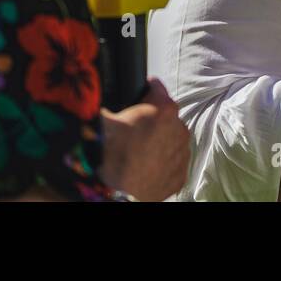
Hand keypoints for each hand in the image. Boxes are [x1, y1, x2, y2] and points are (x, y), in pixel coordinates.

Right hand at [99, 78, 190, 200]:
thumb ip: (112, 101)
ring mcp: (182, 154)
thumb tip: (98, 91)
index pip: (157, 88)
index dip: (147, 89)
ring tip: (140, 152)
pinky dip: (164, 164)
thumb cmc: (107, 153)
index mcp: (164, 108)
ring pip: (173, 141)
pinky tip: (148, 167)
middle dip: (154, 120)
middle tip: (135, 131)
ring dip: (161, 143)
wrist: (112, 192)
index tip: (141, 90)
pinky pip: (174, 164)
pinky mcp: (180, 176)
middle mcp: (180, 129)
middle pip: (167, 117)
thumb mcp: (105, 116)